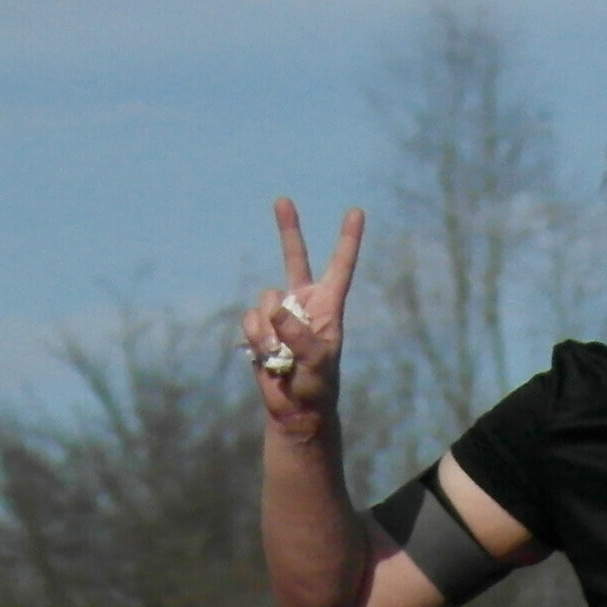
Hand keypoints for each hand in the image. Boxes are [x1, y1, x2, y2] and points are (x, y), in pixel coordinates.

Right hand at [241, 200, 365, 434]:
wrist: (294, 406)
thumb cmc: (317, 385)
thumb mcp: (317, 362)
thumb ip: (298, 334)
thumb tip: (274, 309)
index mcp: (329, 305)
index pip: (341, 266)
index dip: (348, 239)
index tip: (356, 211)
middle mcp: (304, 302)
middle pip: (295, 258)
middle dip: (288, 228)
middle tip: (282, 199)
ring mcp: (280, 313)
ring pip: (265, 300)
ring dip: (269, 329)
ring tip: (282, 355)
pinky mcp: (260, 327)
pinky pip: (250, 319)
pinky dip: (256, 338)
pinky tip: (268, 356)